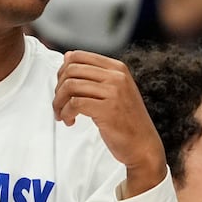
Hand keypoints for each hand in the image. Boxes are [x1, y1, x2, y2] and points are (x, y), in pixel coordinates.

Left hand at [53, 51, 167, 195]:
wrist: (143, 145)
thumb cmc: (127, 121)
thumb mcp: (115, 91)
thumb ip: (94, 75)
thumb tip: (67, 57)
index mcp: (118, 69)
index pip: (78, 56)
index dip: (62, 70)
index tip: (61, 86)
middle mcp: (117, 77)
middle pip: (71, 70)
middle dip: (58, 88)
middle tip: (60, 103)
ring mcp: (114, 92)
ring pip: (70, 86)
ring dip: (59, 102)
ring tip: (62, 114)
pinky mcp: (108, 109)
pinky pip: (75, 104)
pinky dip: (65, 113)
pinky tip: (69, 121)